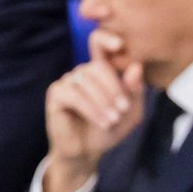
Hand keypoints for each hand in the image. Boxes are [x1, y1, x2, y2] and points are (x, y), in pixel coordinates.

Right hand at [41, 29, 144, 191]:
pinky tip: (102, 121)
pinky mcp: (56, 94)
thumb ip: (135, 90)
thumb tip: (137, 66)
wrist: (87, 153)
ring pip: (86, 82)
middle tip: (123, 110)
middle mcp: (82, 72)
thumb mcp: (129, 112)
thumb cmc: (108, 130)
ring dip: (103, 102)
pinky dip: (91, 109)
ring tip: (113, 120)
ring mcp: (67, 81)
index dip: (106, 38)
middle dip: (114, 88)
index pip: (98, 44)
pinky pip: (74, 95)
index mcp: (100, 71)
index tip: (120, 44)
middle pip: (97, 67)